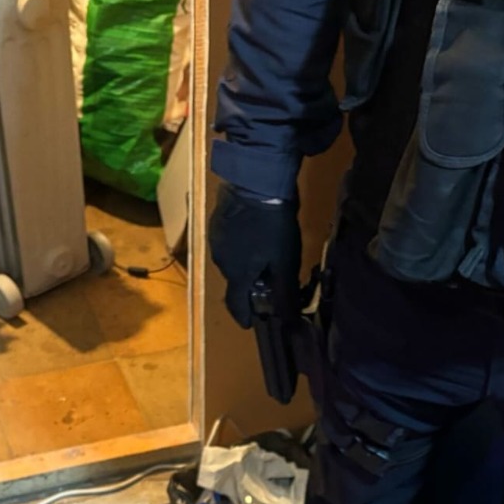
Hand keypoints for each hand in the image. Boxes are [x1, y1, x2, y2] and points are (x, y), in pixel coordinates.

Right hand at [207, 185, 302, 328]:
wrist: (256, 181)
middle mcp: (221, 261)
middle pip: (236, 281)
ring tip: (265, 253)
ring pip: (232, 261)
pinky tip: (255, 235)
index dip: (243, 316)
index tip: (250, 323)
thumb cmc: (273, 225)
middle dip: (251, 284)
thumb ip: (284, 291)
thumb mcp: (285, 261)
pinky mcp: (217, 221)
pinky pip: (229, 243)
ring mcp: (216, 239)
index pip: (235, 305)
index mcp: (236, 274)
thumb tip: (287, 318)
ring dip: (246, 263)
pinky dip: (241, 246)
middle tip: (270, 278)